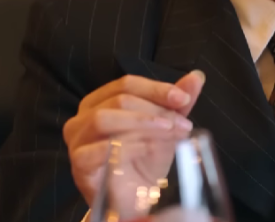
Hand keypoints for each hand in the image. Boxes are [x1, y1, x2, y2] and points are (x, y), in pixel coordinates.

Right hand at [62, 71, 205, 206]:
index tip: (183, 98)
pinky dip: (128, 146)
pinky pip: (98, 149)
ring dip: (142, 123)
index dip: (156, 88)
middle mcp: (83, 118)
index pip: (126, 84)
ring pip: (104, 119)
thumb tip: (196, 77)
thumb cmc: (146, 158)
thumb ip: (178, 102)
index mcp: (100, 102)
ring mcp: (78, 142)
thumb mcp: (167, 126)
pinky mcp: (79, 165)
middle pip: (118, 100)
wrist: (137, 197)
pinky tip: (148, 149)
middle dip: (155, 110)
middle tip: (182, 124)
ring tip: (168, 132)